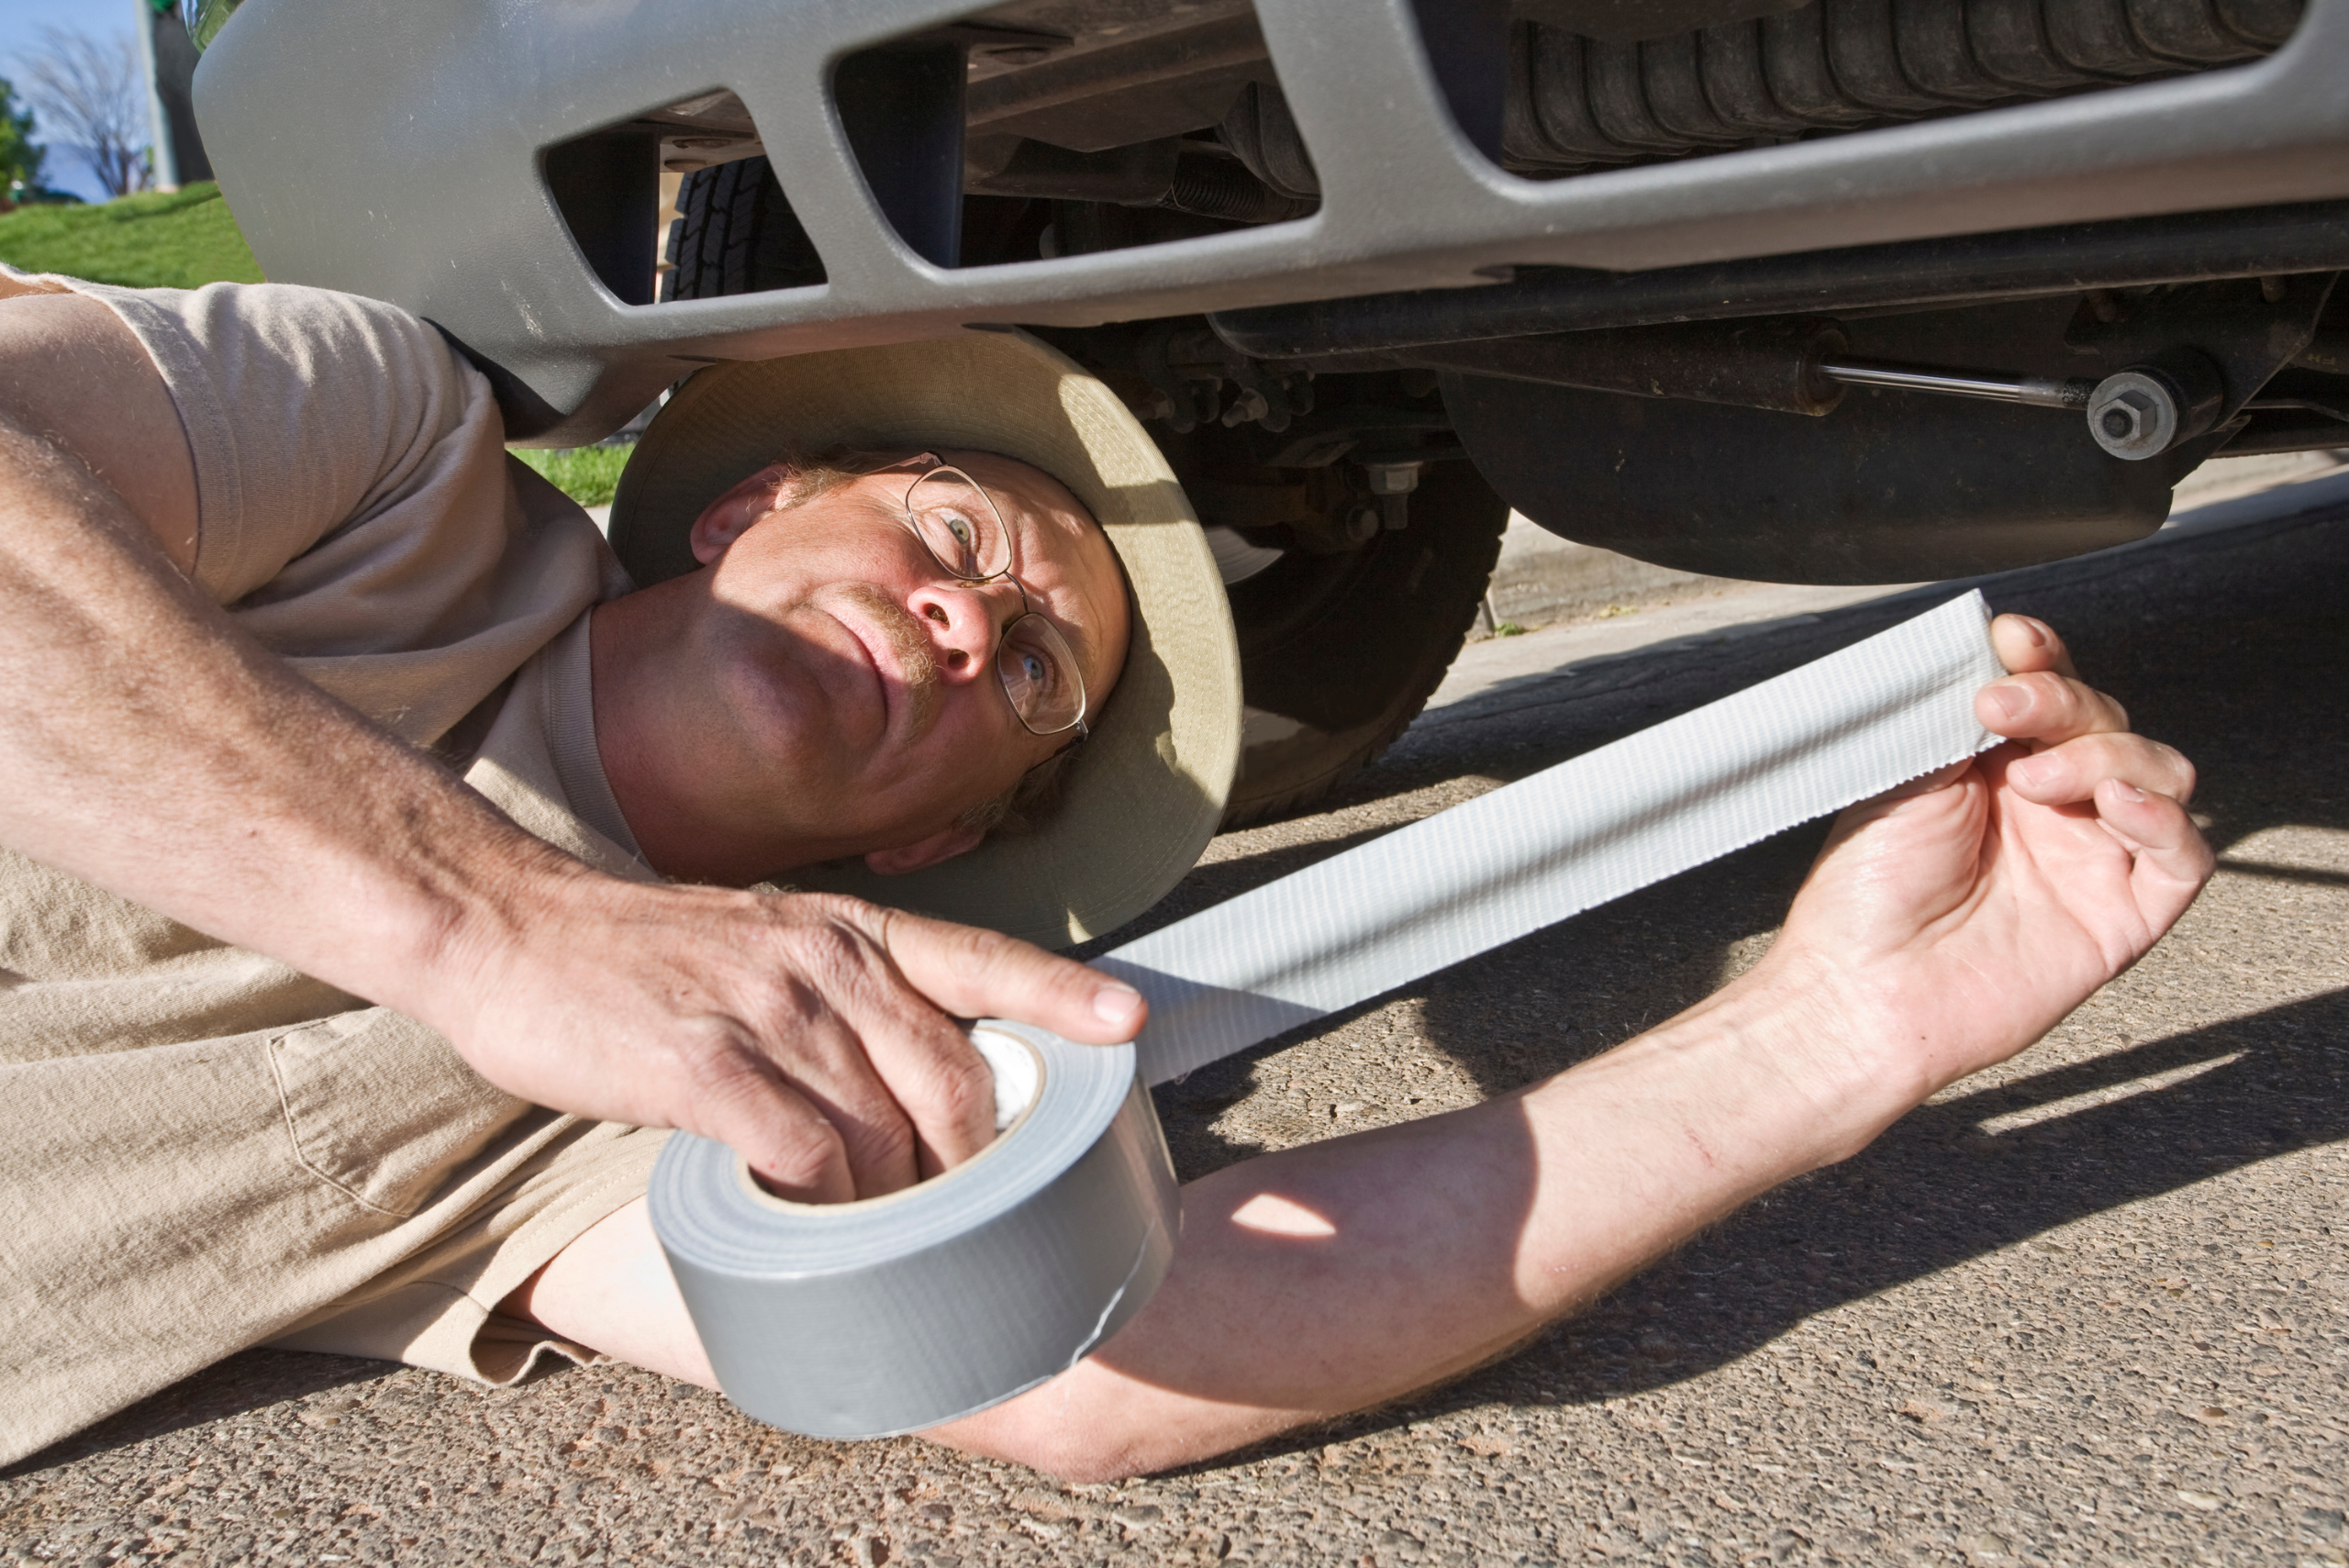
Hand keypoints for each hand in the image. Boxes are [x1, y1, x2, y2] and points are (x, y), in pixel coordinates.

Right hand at [424, 869, 1147, 1202]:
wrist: (508, 928)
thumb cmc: (640, 958)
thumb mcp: (767, 943)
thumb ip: (846, 997)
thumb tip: (913, 1085)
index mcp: (851, 930)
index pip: (986, 958)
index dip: (1065, 994)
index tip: (1132, 1024)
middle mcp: (828, 960)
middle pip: (955, 1081)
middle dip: (971, 1166)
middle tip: (953, 1214)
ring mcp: (768, 1008)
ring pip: (886, 1134)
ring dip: (891, 1200)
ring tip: (870, 1228)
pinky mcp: (704, 1063)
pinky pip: (806, 1157)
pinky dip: (820, 1204)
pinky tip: (799, 1216)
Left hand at [1757, 613, 2212, 1108]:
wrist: (1862, 989)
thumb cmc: (1863, 893)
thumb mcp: (1902, 773)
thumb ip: (1956, 711)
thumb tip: (1991, 645)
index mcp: (1991, 767)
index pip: (2049, 690)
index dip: (2043, 657)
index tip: (2014, 640)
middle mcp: (2047, 805)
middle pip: (2106, 720)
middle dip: (2062, 701)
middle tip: (1999, 710)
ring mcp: (2088, 857)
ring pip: (2157, 773)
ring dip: (2107, 755)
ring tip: (2033, 780)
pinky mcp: (2121, 916)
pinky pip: (2183, 857)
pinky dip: (2164, 819)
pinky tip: (2116, 806)